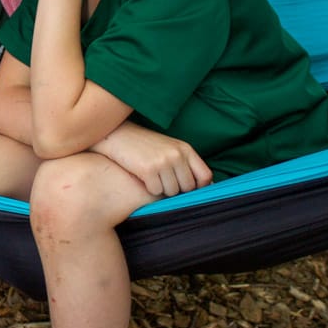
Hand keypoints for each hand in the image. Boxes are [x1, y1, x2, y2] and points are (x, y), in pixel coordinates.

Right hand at [92, 121, 212, 197]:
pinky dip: (149, 188)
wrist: (118, 136)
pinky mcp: (148, 169)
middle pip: (188, 187)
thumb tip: (209, 186)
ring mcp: (163, 162)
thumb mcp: (169, 149)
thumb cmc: (144, 146)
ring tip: (152, 176)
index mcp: (185, 149)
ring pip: (171, 192)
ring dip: (162, 189)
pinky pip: (156, 191)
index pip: (205, 176)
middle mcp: (177, 154)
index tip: (189, 189)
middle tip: (163, 180)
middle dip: (176, 189)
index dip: (199, 187)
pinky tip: (142, 176)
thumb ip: (186, 164)